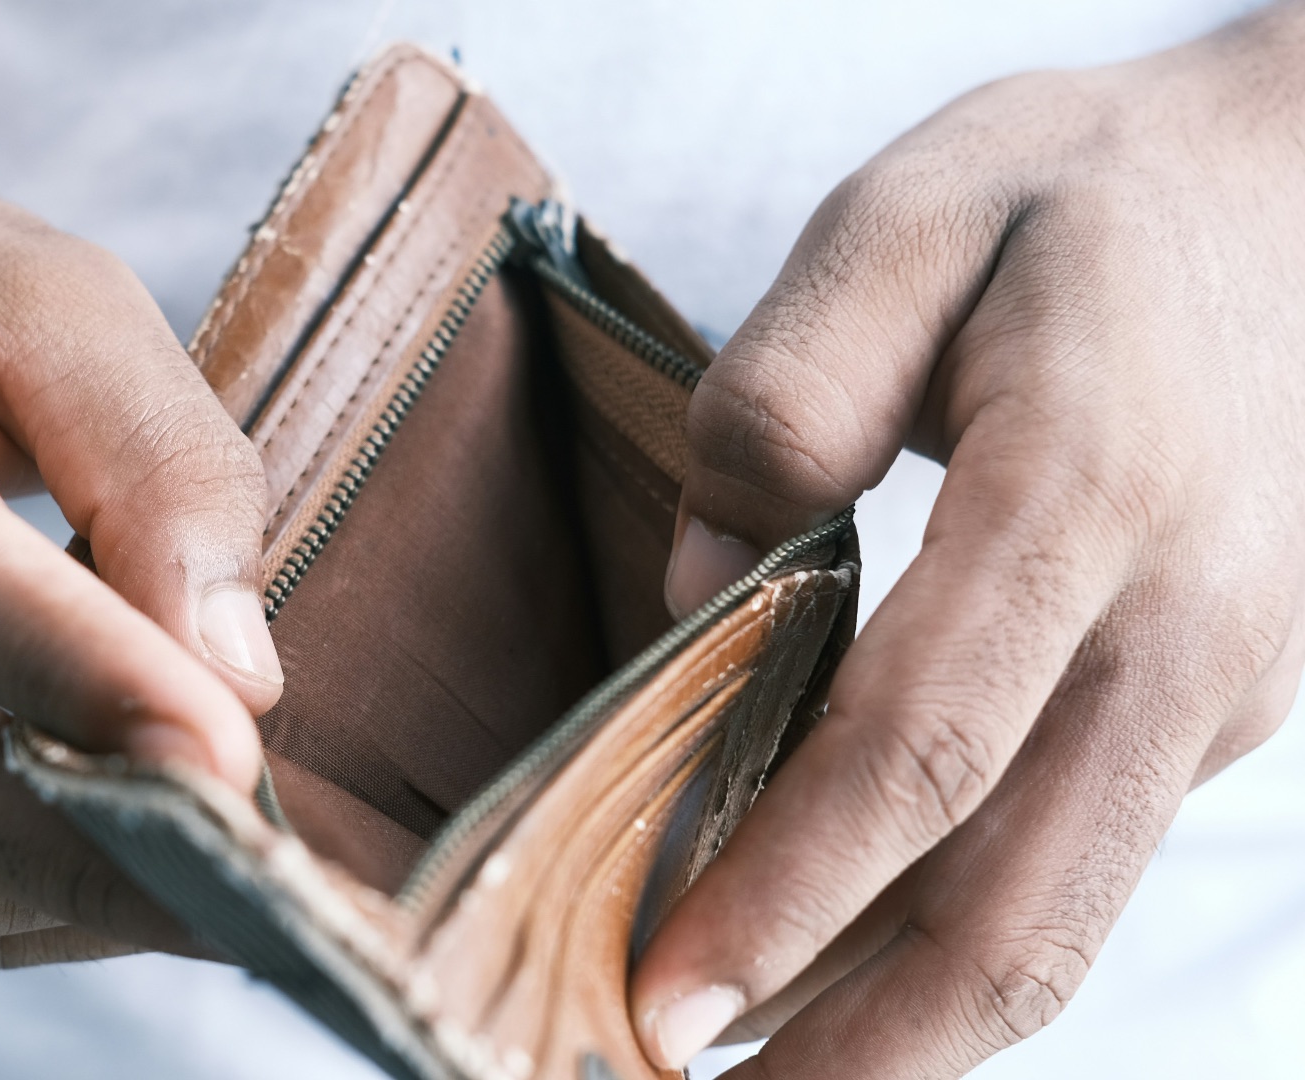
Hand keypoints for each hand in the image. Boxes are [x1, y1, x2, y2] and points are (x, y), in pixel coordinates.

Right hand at [0, 161, 281, 966]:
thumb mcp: (65, 302)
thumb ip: (159, 466)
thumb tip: (234, 680)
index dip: (73, 670)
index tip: (227, 757)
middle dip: (86, 836)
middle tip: (256, 880)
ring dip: (72, 889)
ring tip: (227, 886)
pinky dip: (27, 901)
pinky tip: (135, 869)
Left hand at [636, 8, 1304, 1075]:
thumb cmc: (1084, 201)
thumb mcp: (912, 216)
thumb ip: (787, 392)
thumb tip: (704, 587)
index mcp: (1089, 495)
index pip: (922, 752)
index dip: (788, 897)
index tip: (665, 999)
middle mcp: (1179, 629)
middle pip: (1015, 910)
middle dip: (853, 1047)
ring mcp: (1220, 686)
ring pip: (1057, 914)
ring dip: (906, 1027)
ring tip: (757, 1073)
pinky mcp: (1217, 707)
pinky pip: (1076, 856)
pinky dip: (956, 934)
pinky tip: (844, 953)